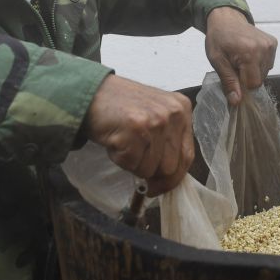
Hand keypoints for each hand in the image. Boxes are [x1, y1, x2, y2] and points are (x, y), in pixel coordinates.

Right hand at [85, 74, 193, 195]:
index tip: (160, 187)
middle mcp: (173, 113)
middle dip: (149, 171)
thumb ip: (168, 141)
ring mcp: (156, 120)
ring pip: (150, 169)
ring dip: (132, 163)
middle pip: (169, 168)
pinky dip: (119, 159)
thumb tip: (169, 179)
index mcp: (182, 110)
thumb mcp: (155, 116)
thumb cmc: (122, 108)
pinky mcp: (136, 129)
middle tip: (134, 157)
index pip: (187, 156)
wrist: (92, 93)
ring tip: (124, 141)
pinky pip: (131, 164)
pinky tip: (115, 139)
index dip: (173, 178)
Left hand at [204, 6, 277, 105]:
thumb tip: (236, 101)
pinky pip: (269, 63)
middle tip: (235, 66)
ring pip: (265, 72)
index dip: (242, 85)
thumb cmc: (218, 39)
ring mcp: (270, 45)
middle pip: (260, 79)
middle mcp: (264, 49)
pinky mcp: (273, 43)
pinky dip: (259, 63)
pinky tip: (250, 54)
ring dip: (253, 71)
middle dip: (247, 77)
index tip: (233, 77)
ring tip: (242, 59)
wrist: (226, 19)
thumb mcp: (217, 61)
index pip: (253, 84)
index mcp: (249, 53)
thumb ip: (228, 81)